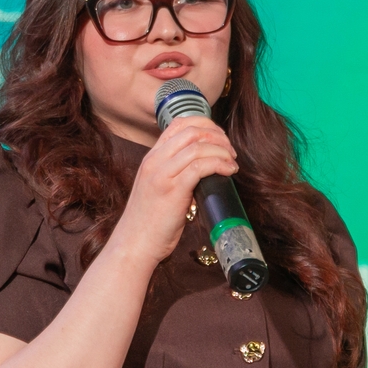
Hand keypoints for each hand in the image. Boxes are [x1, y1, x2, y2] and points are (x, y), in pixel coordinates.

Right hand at [108, 117, 237, 263]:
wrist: (135, 244)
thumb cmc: (149, 221)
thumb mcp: (158, 187)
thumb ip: (175, 173)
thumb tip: (204, 169)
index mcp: (151, 158)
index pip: (179, 124)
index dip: (205, 125)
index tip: (219, 138)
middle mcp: (154, 161)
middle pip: (191, 131)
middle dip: (218, 136)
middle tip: (230, 151)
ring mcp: (162, 174)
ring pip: (198, 146)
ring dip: (222, 150)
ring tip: (232, 162)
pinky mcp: (173, 190)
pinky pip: (201, 166)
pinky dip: (219, 164)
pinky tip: (229, 171)